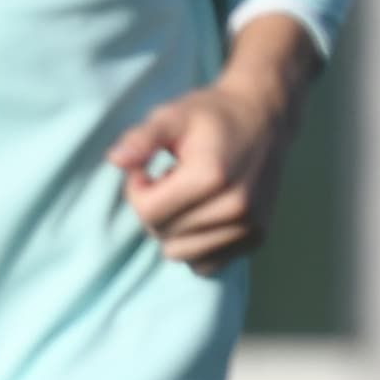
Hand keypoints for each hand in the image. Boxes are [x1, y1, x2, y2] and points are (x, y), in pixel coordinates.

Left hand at [109, 15, 319, 275]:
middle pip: (163, 235)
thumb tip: (115, 160)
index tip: (146, 171)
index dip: (136, 191)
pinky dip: (195, 246)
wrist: (264, 118)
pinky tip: (199, 216)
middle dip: (154, 210)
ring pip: (182, 254)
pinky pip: (207, 264)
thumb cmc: (212, 115)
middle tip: (168, 180)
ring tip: (186, 197)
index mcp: (211, 176)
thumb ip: (142, 138)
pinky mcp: (257, 237)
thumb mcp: (173, 115)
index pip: (149, 212)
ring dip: (173, 230)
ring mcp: (249, 226)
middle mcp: (235, 206)